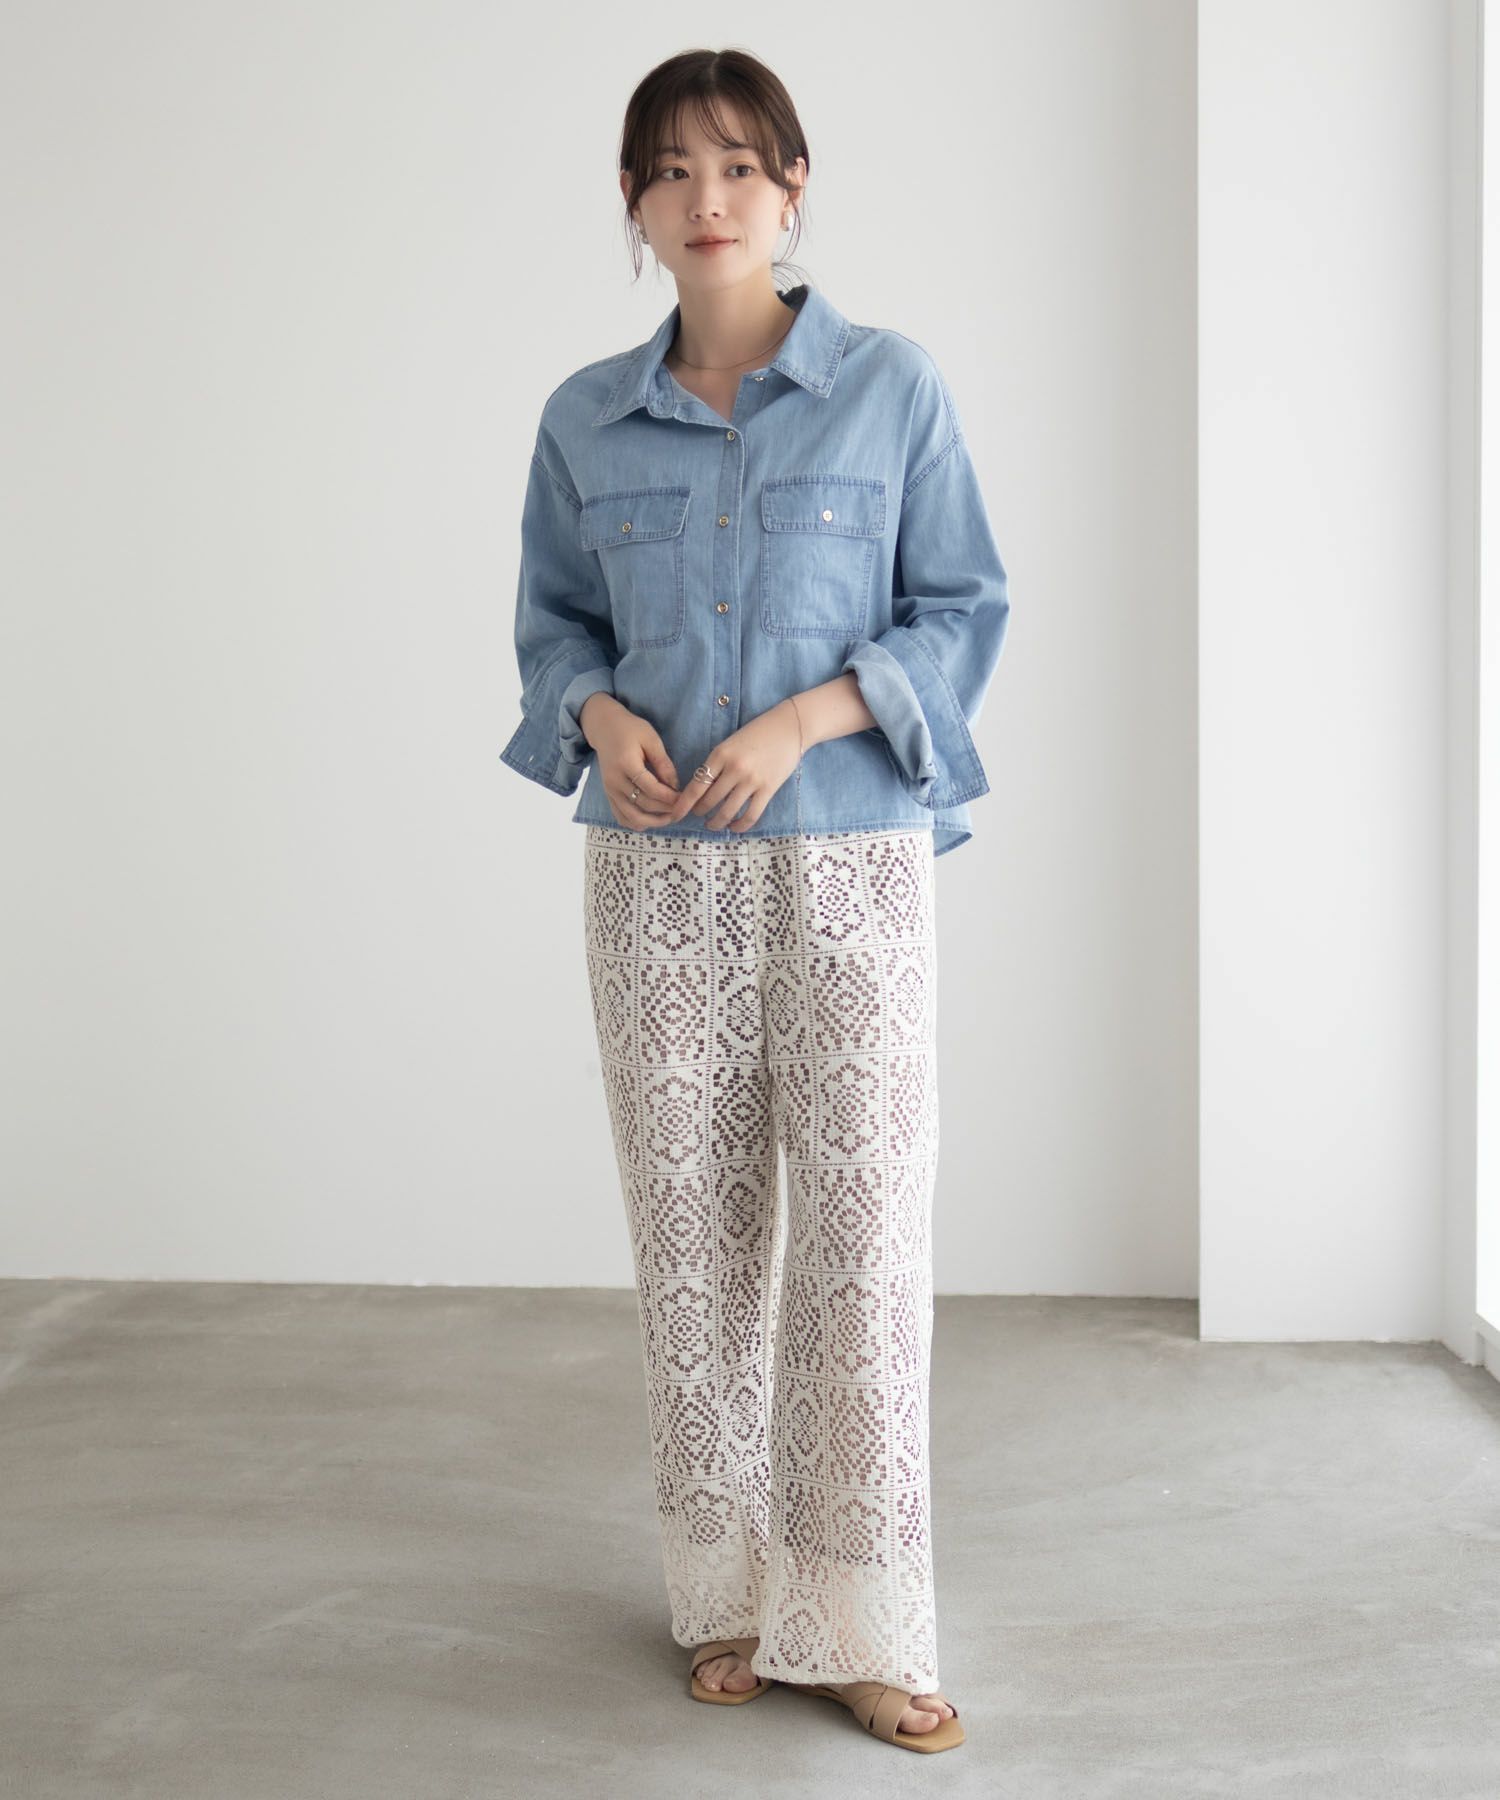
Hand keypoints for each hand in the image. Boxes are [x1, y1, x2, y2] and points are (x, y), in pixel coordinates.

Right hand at [580, 692, 683, 830]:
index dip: (669, 797)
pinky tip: (651, 820)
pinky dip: (637, 823)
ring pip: (632, 817)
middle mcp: (615, 781)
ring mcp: (610, 791)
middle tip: (681, 809)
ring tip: (669, 818)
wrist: (603, 728)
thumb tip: (675, 786)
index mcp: (626, 764)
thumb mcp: (651, 739)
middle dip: (665, 810)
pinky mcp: (608, 795)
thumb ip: (663, 763)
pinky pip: (621, 817)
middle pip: (643, 805)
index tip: (684, 798)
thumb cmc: (630, 730)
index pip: (651, 789)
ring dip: (653, 822)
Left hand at [659, 698, 802, 832]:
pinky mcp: (768, 789)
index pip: (696, 786)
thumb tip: (702, 789)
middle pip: (709, 801)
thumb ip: (717, 764)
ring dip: (716, 823)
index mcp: (720, 754)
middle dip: (699, 813)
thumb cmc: (757, 734)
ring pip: (727, 811)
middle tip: (698, 816)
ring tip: (713, 825)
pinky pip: (750, 815)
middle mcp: (734, 768)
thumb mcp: (730, 744)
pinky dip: (739, 825)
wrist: (789, 727)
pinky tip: (734, 827)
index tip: (675, 815)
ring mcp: (752, 780)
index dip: (683, 804)